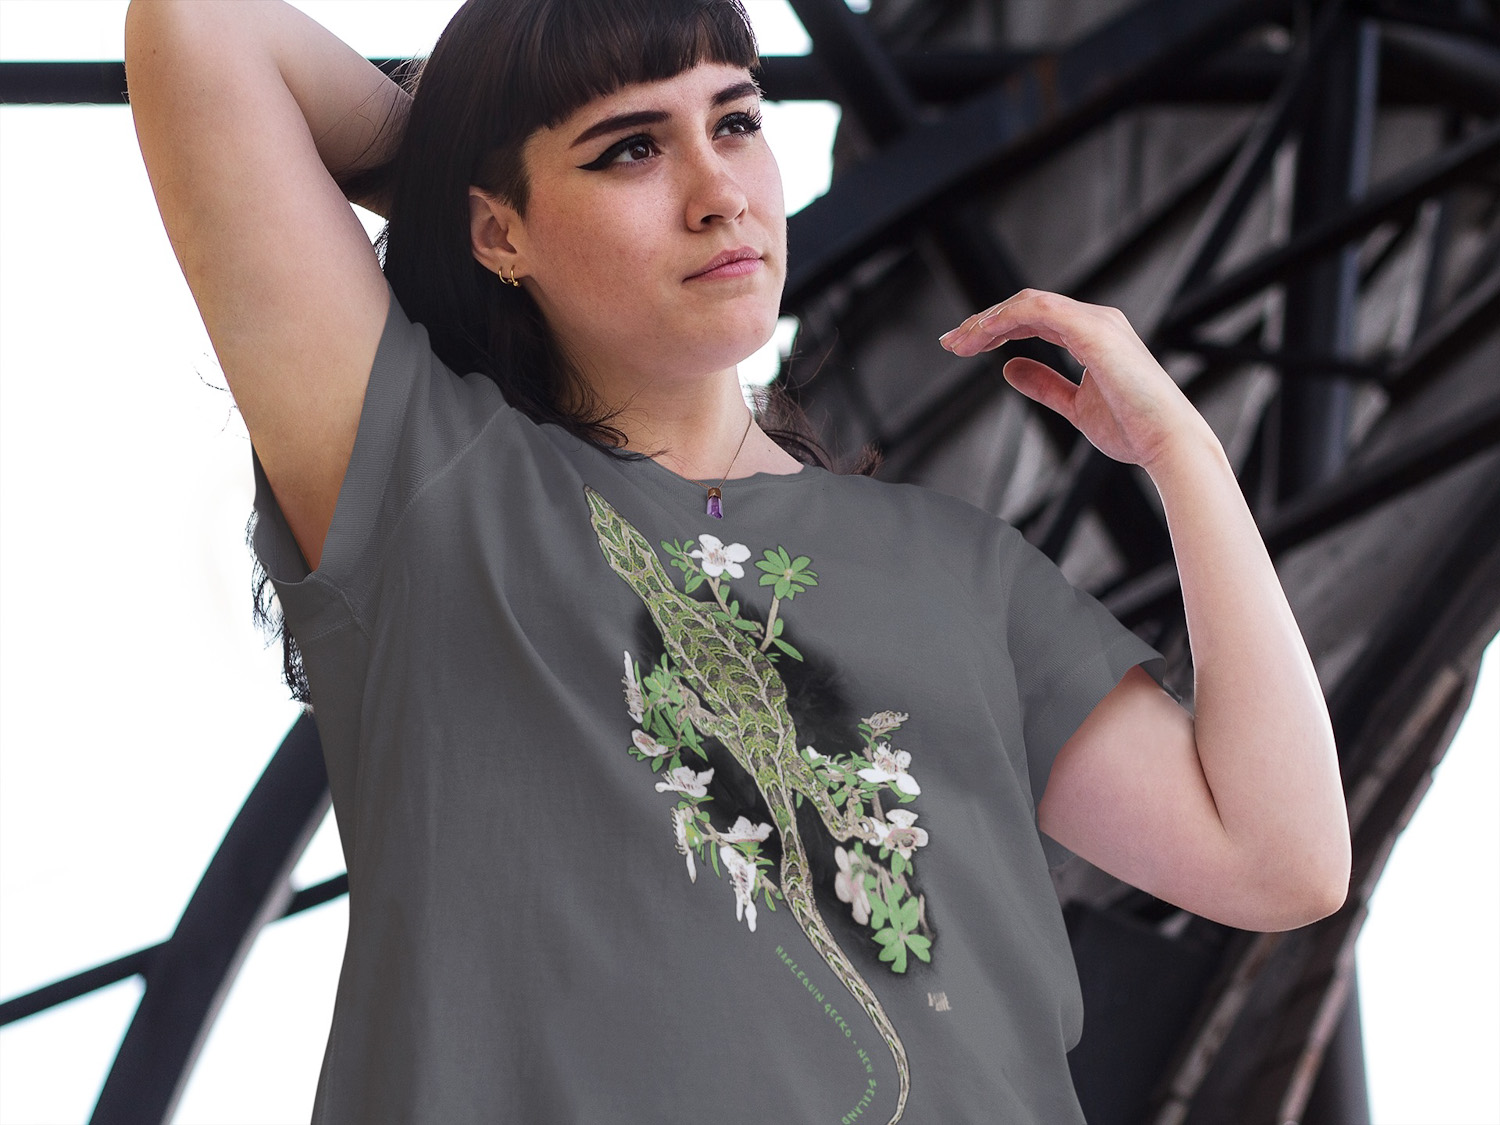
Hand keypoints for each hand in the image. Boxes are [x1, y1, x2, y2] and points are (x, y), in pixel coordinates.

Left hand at [939, 289, 1209, 471]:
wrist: (1168, 444)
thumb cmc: (1134, 430)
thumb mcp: (1075, 406)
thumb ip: (1044, 384)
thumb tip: (1010, 369)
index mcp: (1093, 336)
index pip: (1034, 319)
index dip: (996, 329)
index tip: (964, 347)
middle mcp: (1095, 321)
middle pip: (1026, 306)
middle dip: (984, 322)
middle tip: (951, 342)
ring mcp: (1096, 322)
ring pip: (1027, 303)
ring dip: (988, 320)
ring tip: (958, 342)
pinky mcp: (1093, 330)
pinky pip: (1038, 310)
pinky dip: (1005, 318)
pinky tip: (981, 336)